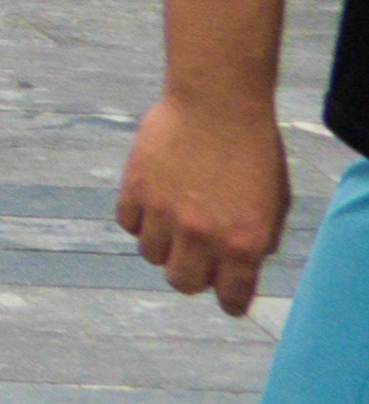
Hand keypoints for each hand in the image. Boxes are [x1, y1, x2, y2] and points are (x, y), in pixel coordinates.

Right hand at [118, 91, 290, 315]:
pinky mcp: (135, 188)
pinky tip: (153, 200)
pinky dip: (139, 218)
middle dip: (191, 275)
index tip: (226, 296)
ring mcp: (164, 213)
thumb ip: (258, 240)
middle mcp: (201, 236)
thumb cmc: (254, 149)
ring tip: (172, 221)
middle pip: (182, 282)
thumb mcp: (275, 204)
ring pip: (151, 255)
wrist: (218, 102)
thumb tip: (240, 263)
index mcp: (243, 244)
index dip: (229, 300)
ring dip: (163, 244)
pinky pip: (128, 223)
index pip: (230, 298)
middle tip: (195, 257)